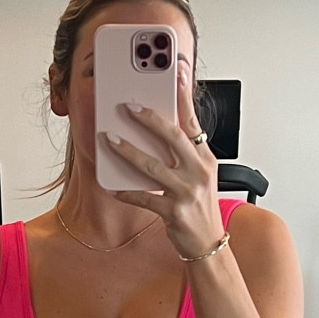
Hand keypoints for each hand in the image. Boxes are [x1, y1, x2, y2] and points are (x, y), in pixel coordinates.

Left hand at [102, 60, 222, 259]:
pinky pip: (144, 198)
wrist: (209, 244)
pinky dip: (127, 192)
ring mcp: (187, 192)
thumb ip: (184, 153)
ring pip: (153, 166)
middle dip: (148, 119)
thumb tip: (158, 128)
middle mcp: (199, 171)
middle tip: (127, 106)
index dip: (184, 96)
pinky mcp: (174, 212)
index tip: (175, 73)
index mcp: (205, 159)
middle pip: (173, 137)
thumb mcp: (200, 175)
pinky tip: (113, 187)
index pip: (194, 121)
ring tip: (109, 138)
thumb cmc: (200, 206)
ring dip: (128, 150)